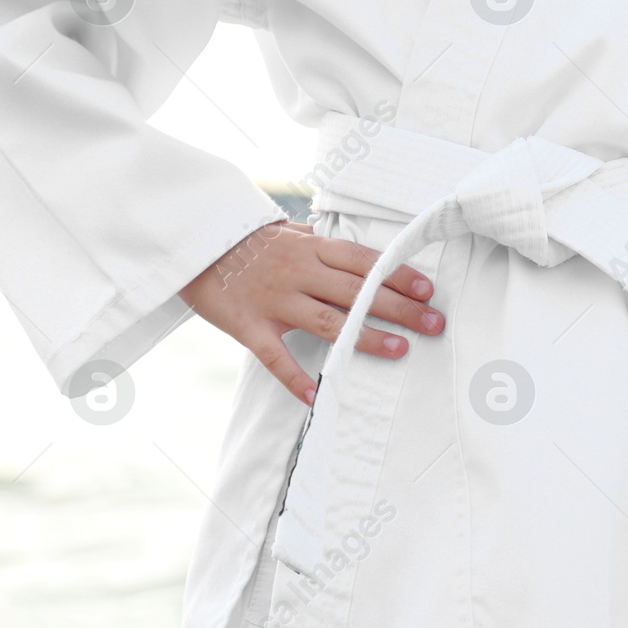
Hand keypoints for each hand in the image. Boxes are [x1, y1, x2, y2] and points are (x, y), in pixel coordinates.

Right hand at [178, 221, 444, 406]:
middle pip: (357, 291)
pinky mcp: (249, 326)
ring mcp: (274, 300)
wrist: (193, 244)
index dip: (397, 274)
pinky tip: (318, 395)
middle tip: (434, 323)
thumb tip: (363, 252)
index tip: (428, 290)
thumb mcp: (290, 231)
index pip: (364, 261)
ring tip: (399, 349)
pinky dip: (296, 378)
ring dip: (365, 337)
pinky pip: (275, 356)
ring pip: (327, 321)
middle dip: (399, 307)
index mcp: (312, 248)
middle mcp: (298, 272)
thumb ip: (324, 244)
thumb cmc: (249, 241)